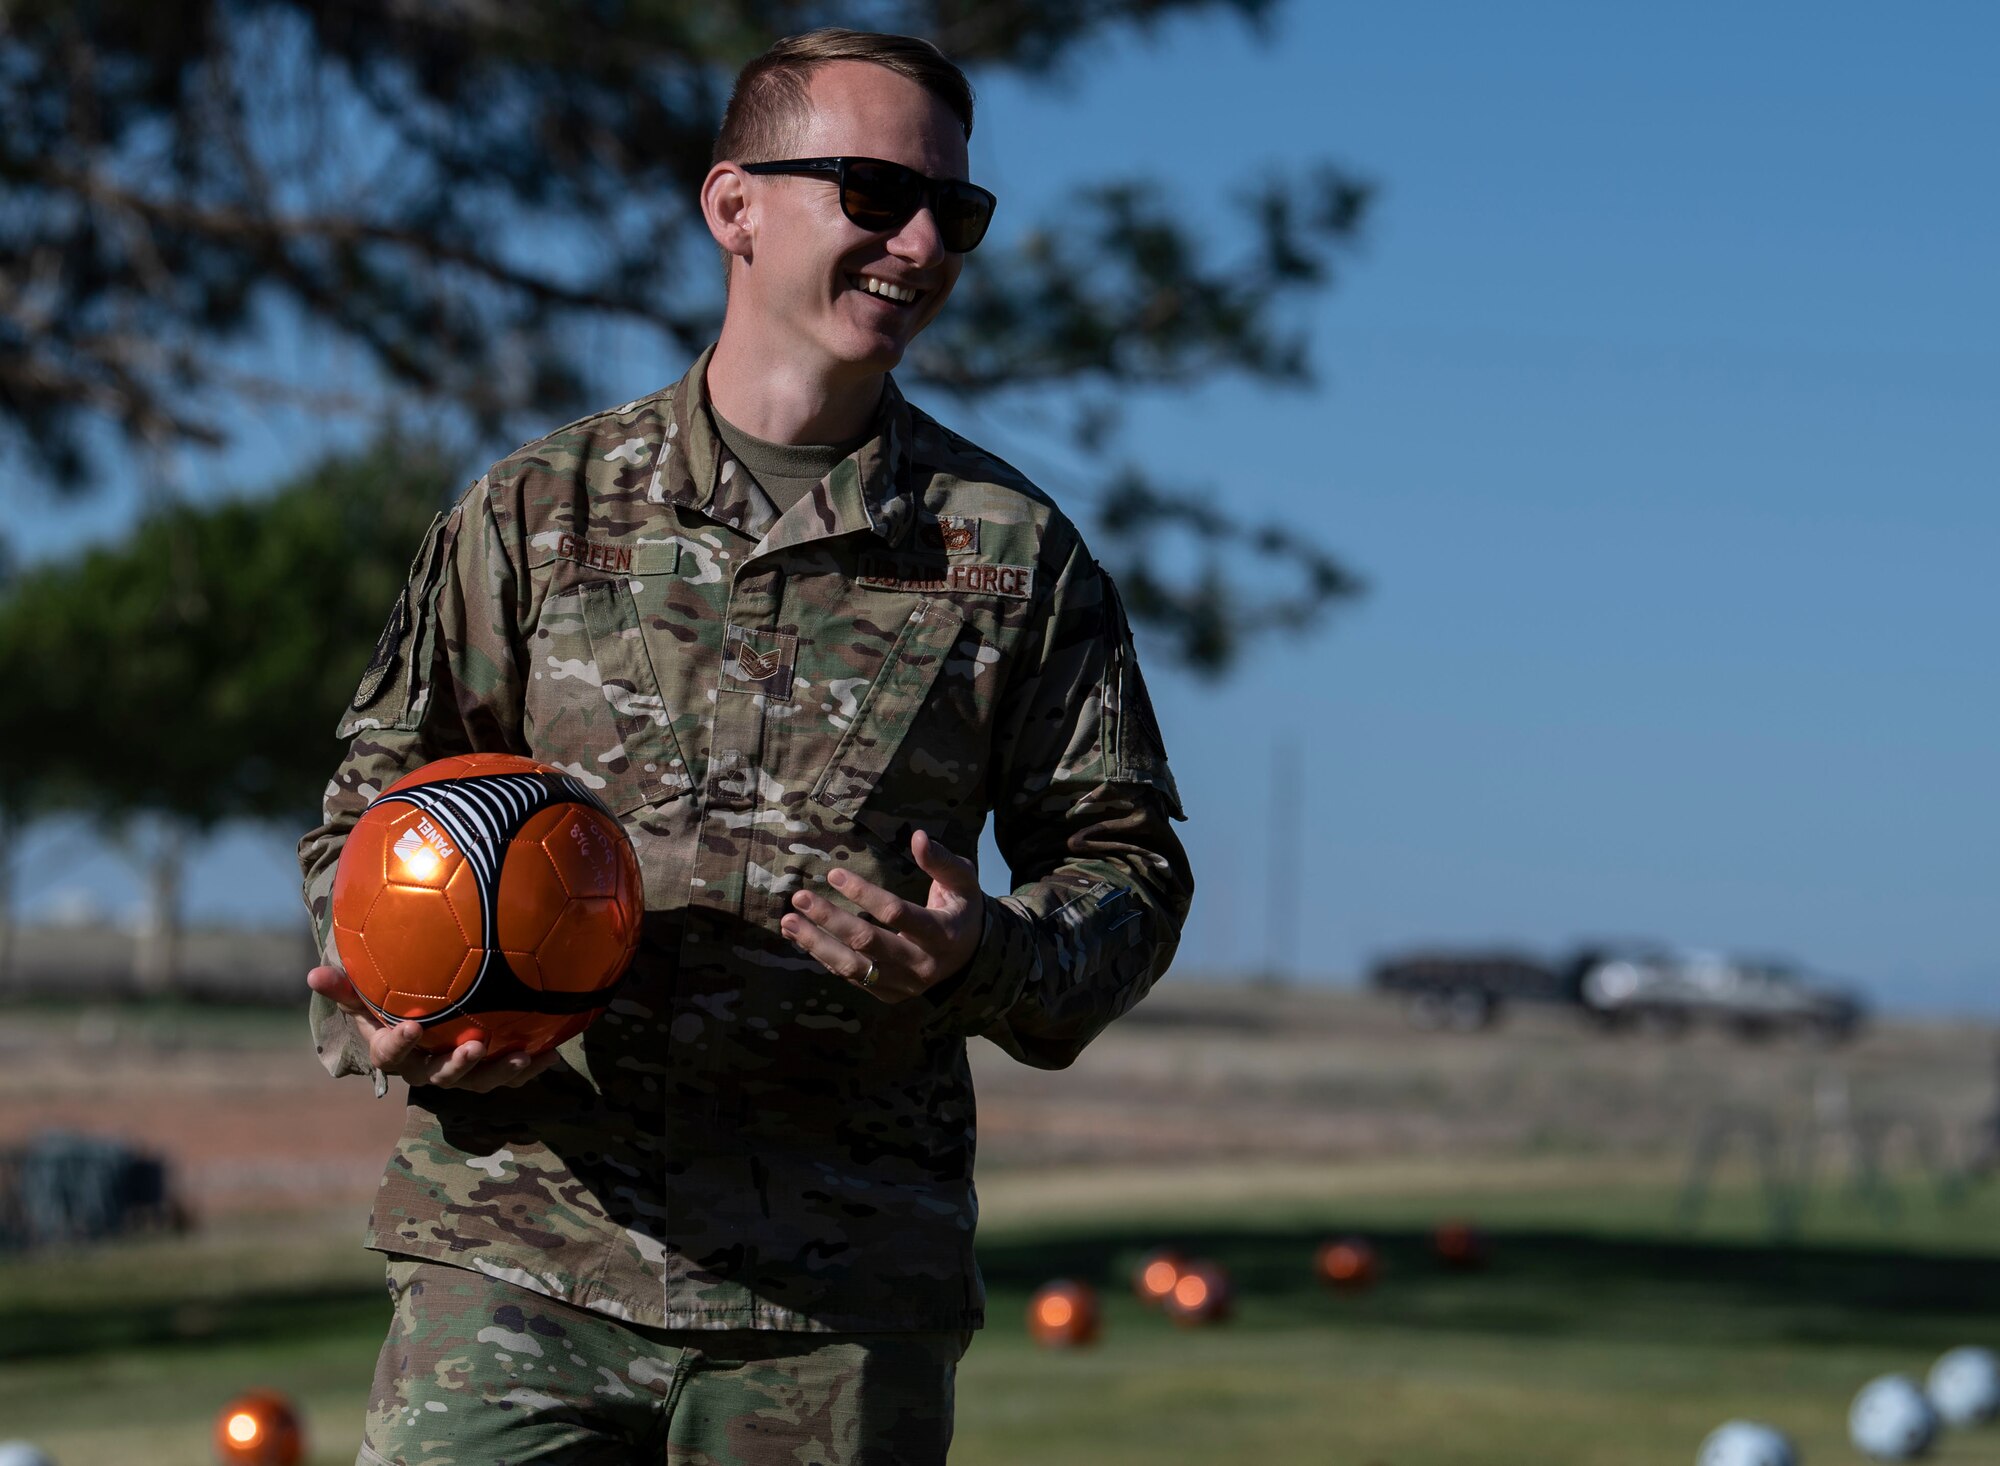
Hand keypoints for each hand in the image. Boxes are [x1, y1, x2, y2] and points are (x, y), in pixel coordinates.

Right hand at [306, 964, 560, 1090]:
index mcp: (393, 1053)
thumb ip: (343, 987)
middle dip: (458, 1066)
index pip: (391, 1056)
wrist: (414, 1021)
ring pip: (478, 1082)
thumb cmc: (384, 1004)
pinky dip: (530, 1066)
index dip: (401, 1045)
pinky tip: (552, 1050)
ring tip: (520, 1056)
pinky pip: (508, 1074)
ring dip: (499, 1071)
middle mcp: (426, 1069)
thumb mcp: (362, 995)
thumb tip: (312, 973)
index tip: (412, 1027)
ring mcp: (459, 1072)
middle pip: (441, 1076)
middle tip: (474, 1047)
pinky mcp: (486, 1070)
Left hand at [780, 830, 983, 1002]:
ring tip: (788, 921)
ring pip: (853, 968)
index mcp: (941, 935)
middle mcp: (922, 965)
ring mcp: (904, 985)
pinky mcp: (889, 994)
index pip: (896, 914)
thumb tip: (917, 836)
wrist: (971, 958)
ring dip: (816, 944)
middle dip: (829, 919)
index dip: (863, 894)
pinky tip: (801, 937)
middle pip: (867, 943)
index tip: (833, 874)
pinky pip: (851, 978)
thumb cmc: (962, 910)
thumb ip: (941, 861)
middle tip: (799, 898)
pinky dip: (823, 957)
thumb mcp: (963, 881)